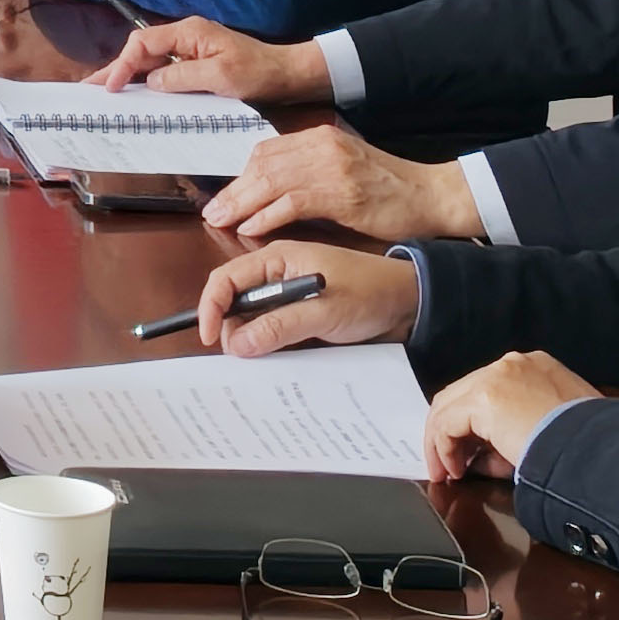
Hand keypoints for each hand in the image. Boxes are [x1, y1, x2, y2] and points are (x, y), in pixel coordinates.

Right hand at [102, 14, 327, 107]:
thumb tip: (153, 82)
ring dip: (128, 75)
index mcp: (189, 33)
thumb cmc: (258, 72)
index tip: (111, 86)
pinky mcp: (196, 64)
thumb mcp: (221, 77)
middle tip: (91, 88)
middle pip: (141, 50)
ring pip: (150, 61)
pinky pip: (164, 70)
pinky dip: (147, 81)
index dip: (123, 64)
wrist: (287, 75)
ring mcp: (190, 50)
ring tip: (105, 92)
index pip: (143, 43)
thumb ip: (183, 77)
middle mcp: (185, 37)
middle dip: (116, 68)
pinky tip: (137, 94)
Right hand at [190, 239, 421, 356]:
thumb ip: (280, 325)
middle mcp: (277, 274)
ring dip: (251, 340)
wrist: (409, 303)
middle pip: (234, 301)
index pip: (226, 278)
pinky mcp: (298, 315)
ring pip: (251, 319)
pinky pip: (271, 330)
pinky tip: (275, 359)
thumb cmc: (371, 293)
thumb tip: (236, 343)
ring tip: (262, 361)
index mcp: (278, 258)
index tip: (209, 337)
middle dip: (230, 328)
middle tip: (242, 356)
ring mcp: (287, 296)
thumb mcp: (325, 310)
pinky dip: (267, 345)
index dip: (211, 306)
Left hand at [198, 125, 475, 247]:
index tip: (225, 195)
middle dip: (234, 190)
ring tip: (224, 221)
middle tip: (213, 211)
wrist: (432, 195)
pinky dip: (267, 215)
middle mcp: (322, 145)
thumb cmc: (390, 190)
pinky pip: (292, 201)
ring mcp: (332, 166)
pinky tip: (253, 228)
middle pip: (262, 164)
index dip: (240, 175)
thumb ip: (310, 174)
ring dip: (242, 204)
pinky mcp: (342, 192)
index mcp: (320, 137)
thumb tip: (271, 193)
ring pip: (271, 181)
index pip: (266, 151)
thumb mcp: (345, 171)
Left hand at [426, 352, 596, 482]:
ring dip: (442, 442)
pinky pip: (447, 423)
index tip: (473, 454)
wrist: (598, 448)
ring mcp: (496, 377)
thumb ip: (520, 434)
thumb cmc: (589, 445)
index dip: (475, 424)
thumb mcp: (555, 431)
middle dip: (452, 432)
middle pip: (463, 394)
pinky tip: (454, 470)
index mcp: (536, 368)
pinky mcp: (484, 398)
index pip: (490, 390)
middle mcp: (513, 364)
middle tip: (450, 464)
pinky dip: (443, 447)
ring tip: (446, 472)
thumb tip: (488, 456)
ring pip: (449, 406)